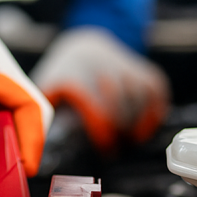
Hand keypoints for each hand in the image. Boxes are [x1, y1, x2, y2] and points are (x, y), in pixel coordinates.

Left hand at [30, 27, 168, 152]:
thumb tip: (38, 151)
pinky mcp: (138, 66)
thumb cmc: (60, 77)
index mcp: (74, 77)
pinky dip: (157, 105)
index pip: (96, 109)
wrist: (82, 45)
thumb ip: (42, 119)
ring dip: (142, 120)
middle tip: (120, 147)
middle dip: (123, 130)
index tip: (107, 149)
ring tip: (134, 138)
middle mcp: (100, 67)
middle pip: (121, 104)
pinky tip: (150, 122)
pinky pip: (155, 86)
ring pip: (141, 94)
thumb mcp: (44, 94)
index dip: (105, 133)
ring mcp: (121, 64)